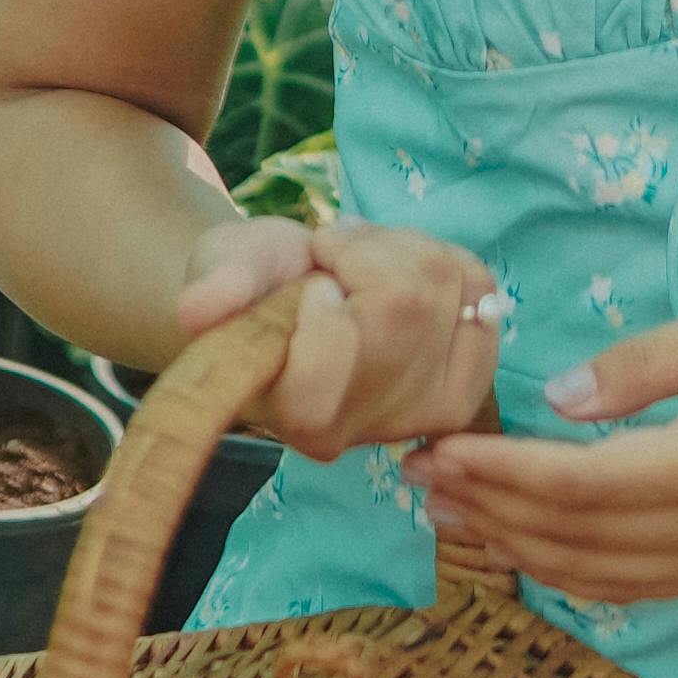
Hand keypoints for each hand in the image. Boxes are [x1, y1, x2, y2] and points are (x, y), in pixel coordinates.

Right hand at [175, 213, 504, 458]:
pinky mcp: (471, 373)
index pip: (317, 388)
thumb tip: (200, 309)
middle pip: (399, 311)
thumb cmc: (253, 287)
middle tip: (328, 257)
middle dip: (361, 253)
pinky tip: (401, 269)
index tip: (309, 286)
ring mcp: (428, 408)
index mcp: (295, 417)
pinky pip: (477, 283)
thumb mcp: (220, 270)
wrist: (297, 293)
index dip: (318, 320)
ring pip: (440, 283)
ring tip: (358, 263)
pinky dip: (439, 254)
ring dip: (397, 246)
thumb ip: (214, 286)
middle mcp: (366, 430)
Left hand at [406, 297, 677, 605]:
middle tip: (416, 475)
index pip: (582, 484)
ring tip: (449, 517)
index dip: (500, 473)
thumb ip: (652, 363)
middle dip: (487, 511)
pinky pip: (633, 588)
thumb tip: (561, 397)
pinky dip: (568, 574)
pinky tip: (528, 549)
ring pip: (596, 575)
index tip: (437, 447)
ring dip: (515, 549)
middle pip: (575, 538)